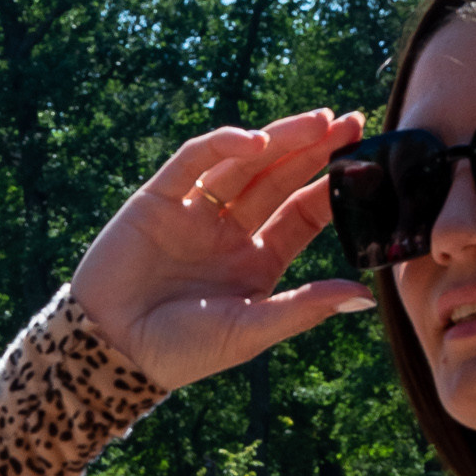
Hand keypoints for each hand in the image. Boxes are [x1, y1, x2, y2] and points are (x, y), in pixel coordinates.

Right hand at [70, 110, 376, 391]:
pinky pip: (194, 161)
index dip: (332, 187)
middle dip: (314, 150)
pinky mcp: (158, 198)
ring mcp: (194, 212)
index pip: (302, 214)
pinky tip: (254, 142)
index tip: (364, 162)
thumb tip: (366, 296)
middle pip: (279, 179)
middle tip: (350, 123)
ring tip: (317, 123)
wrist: (110, 352)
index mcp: (256, 261)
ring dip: (280, 139)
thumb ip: (303, 309)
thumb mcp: (249, 332)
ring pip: (243, 163)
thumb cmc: (180, 351)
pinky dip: (223, 145)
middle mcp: (228, 231)